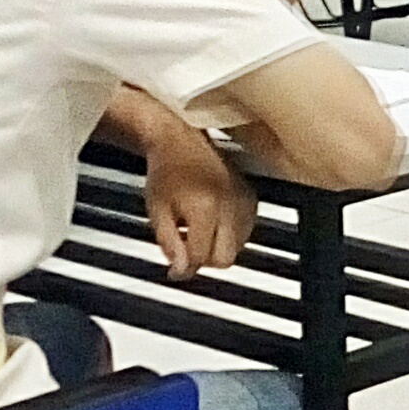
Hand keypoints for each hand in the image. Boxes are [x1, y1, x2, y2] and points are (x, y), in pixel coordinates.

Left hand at [137, 109, 256, 277]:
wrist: (180, 139)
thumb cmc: (166, 170)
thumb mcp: (157, 211)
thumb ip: (169, 244)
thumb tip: (182, 270)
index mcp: (206, 208)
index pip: (201, 257)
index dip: (185, 268)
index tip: (175, 269)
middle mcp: (230, 205)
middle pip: (225, 258)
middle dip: (204, 259)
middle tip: (185, 247)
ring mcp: (244, 200)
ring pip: (239, 247)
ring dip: (218, 246)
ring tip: (197, 230)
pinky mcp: (251, 197)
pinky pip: (247, 231)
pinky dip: (231, 235)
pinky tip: (213, 222)